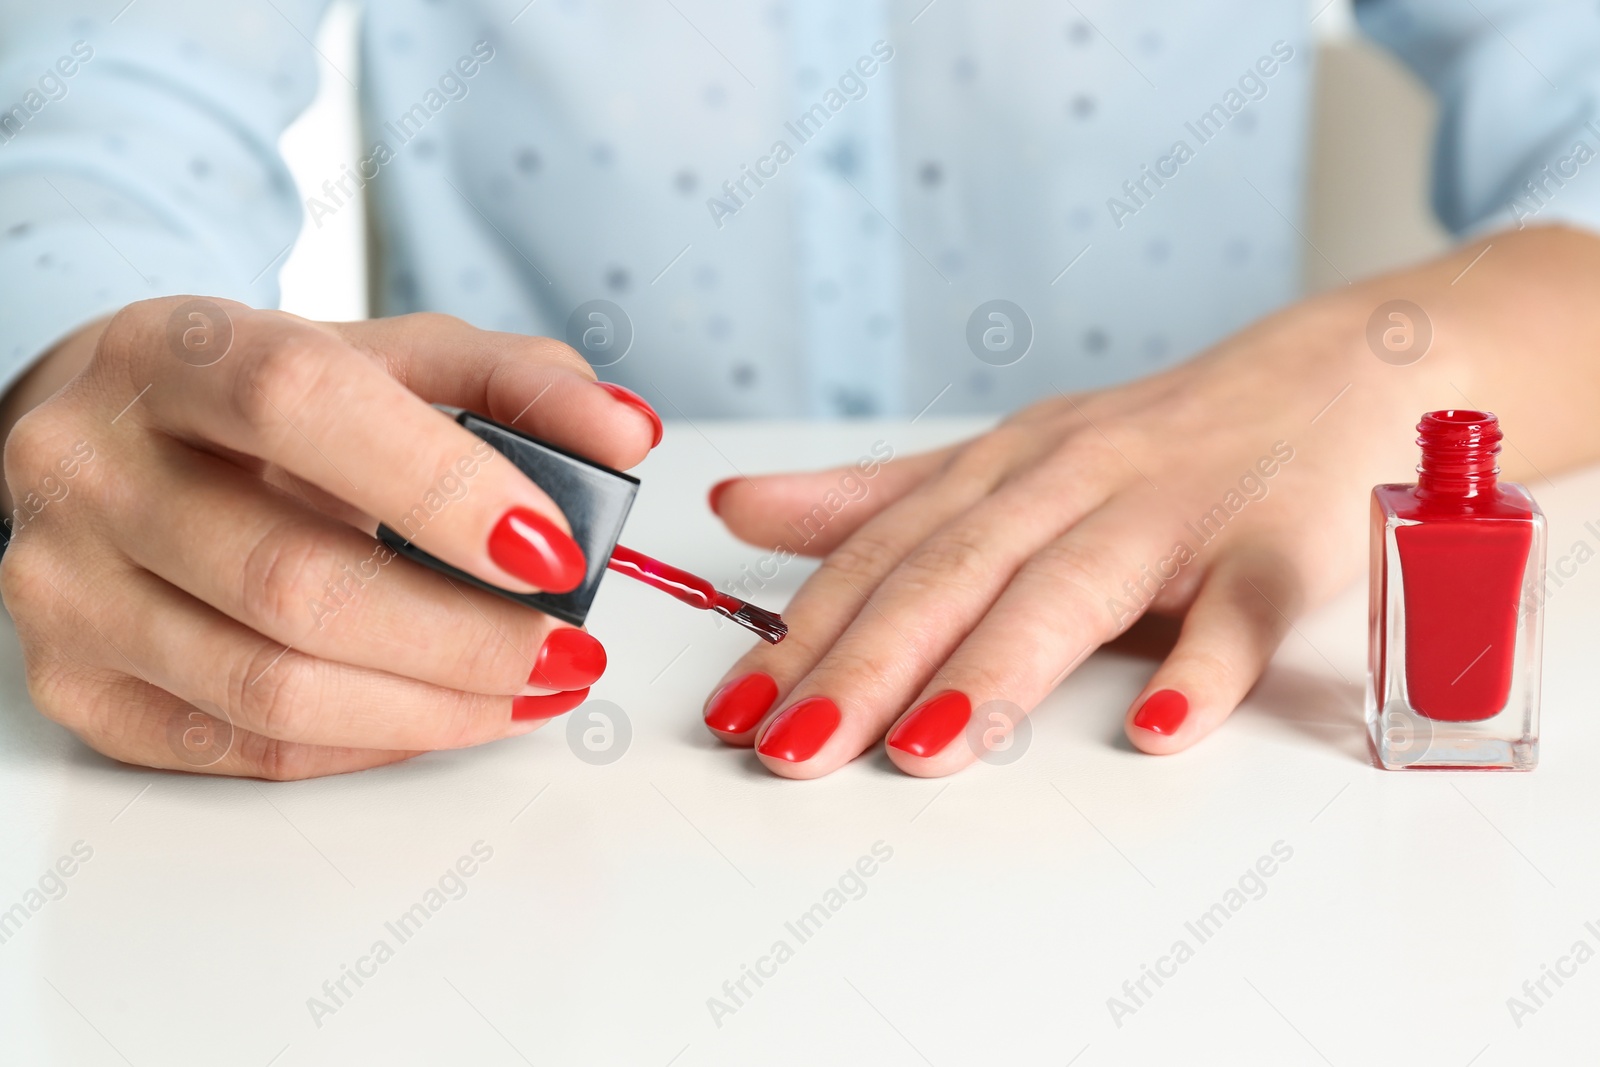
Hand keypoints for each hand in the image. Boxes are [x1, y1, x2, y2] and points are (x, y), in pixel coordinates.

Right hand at [0, 298, 659, 777]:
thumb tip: (627, 435)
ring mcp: (66, 587)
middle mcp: (90, 467)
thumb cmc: (263, 399)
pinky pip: (244, 748)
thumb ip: (513, 381)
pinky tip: (442, 713)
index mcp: (172, 351)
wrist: (113, 435)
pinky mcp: (75, 684)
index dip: (441, 485)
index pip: (300, 405)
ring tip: (531, 689)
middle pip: (291, 581)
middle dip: (463, 636)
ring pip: (270, 688)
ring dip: (433, 708)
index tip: (556, 549)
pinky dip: (369, 742)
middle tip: (569, 650)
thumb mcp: (386, 356)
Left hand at [701, 226, 1599, 777]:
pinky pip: (1240, 610)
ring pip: (1074, 587)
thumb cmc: (1155, 439)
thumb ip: (875, 500)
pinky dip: (1204, 667)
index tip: (732, 711)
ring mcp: (1178, 509)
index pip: (887, 555)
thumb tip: (735, 511)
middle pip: (958, 572)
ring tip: (923, 750)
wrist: (1333, 375)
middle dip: (869, 662)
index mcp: (1005, 468)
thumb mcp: (1004, 460)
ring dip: (997, 669)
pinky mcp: (1278, 544)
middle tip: (792, 749)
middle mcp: (1075, 479)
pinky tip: (1159, 730)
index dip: (806, 630)